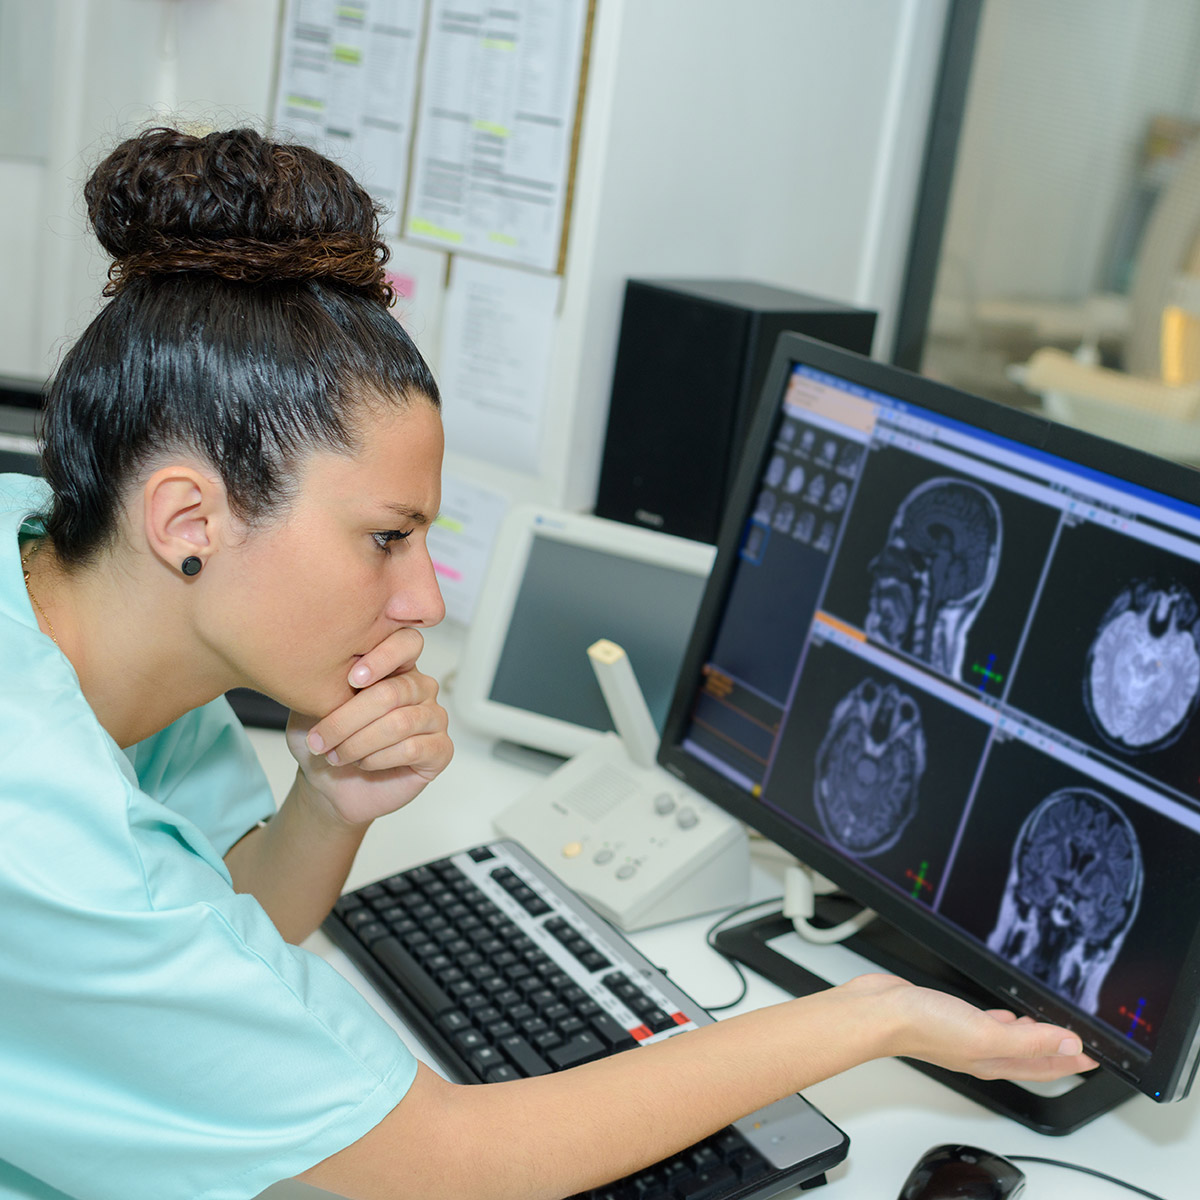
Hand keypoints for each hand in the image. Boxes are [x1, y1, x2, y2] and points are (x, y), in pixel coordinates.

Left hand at [285, 628, 452, 825]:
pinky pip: (413, 748)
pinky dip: (378, 759)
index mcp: (395, 665)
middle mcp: (420, 687)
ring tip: (336, 755)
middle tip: (320, 738)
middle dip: (348, 719)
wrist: (328, 784)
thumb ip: (324, 680)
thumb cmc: (326, 740)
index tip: (352, 679)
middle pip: (393, 692)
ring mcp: (434, 717)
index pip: (407, 642)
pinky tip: (363, 763)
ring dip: (359, 743)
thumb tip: (327, 666)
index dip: (383, 657)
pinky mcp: (440, 750)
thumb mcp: (312, 704)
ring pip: (400, 723)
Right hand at [837, 973, 1098, 1081]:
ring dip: (1032, 1036)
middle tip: (1079, 1045)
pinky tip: (1002, 1010)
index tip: (1097, 1059)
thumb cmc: (922, 1027)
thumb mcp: (985, 1033)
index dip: (1073, 1063)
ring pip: (1009, 1040)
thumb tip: (1070, 1044)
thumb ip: (1028, 1040)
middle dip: (1057, 1052)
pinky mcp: (950, 1016)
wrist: (879, 1013)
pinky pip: (987, 1021)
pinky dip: (1003, 1019)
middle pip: (1030, 1057)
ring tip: (1048, 1027)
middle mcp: (981, 1052)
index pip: (1045, 1068)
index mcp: (993, 1061)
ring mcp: (964, 1036)